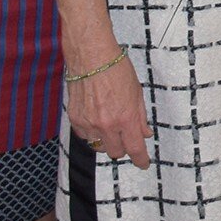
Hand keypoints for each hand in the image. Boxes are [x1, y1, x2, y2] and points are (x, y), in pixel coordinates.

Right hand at [66, 46, 151, 168]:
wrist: (91, 57)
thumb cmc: (116, 69)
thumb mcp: (137, 92)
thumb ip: (140, 116)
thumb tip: (145, 133)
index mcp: (125, 118)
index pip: (134, 148)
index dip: (140, 159)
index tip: (143, 164)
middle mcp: (106, 124)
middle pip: (115, 152)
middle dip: (123, 147)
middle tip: (125, 136)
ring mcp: (89, 123)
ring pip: (99, 146)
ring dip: (106, 140)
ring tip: (109, 123)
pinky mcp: (75, 119)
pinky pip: (85, 136)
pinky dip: (92, 133)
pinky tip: (96, 119)